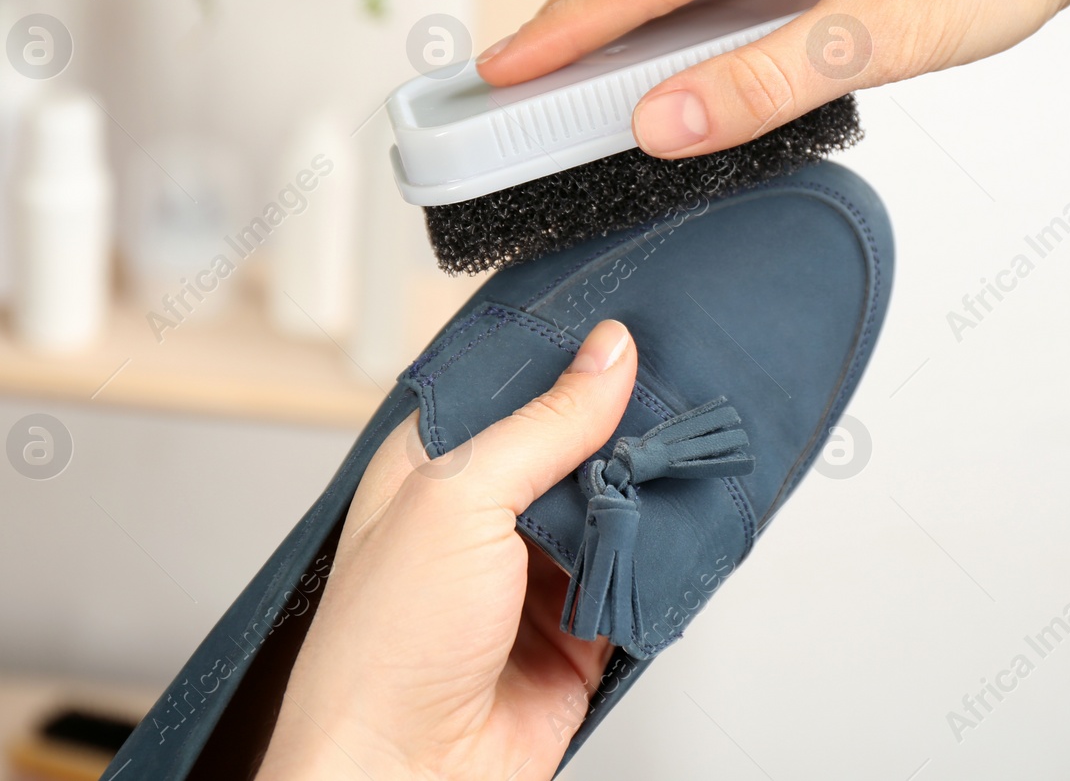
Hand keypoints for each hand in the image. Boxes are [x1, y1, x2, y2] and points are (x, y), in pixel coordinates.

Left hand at [256, 319, 636, 780]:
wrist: (405, 778)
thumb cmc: (383, 648)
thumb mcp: (460, 499)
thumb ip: (544, 426)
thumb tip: (608, 355)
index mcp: (435, 467)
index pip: (515, 389)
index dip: (570, 361)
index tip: (632, 334)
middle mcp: (484, 516)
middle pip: (577, 448)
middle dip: (625, 430)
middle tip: (681, 394)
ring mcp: (533, 576)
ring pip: (615, 510)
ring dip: (649, 495)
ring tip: (687, 458)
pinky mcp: (579, 633)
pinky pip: (638, 579)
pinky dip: (662, 562)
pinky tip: (681, 532)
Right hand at [475, 0, 1069, 195]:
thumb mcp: (881, 33)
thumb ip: (760, 83)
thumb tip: (658, 123)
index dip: (569, 26)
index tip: (501, 66)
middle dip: (591, 17)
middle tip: (517, 71)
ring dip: (653, 11)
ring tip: (585, 66)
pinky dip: (714, 0)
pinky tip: (692, 35)